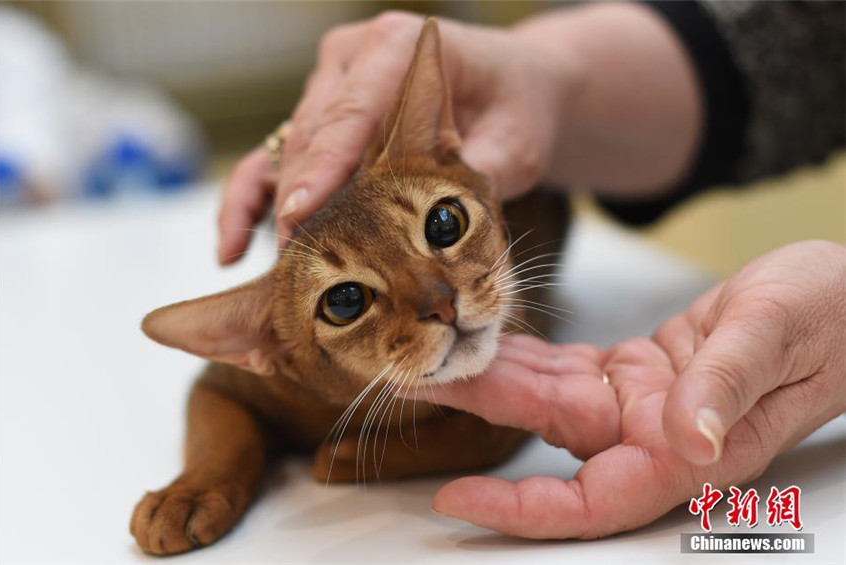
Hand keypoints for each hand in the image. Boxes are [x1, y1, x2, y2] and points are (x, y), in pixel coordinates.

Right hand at [217, 11, 578, 262]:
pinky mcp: (326, 114)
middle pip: (312, 134)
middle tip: (291, 263)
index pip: (353, 111)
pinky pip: (281, 157)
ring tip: (238, 255)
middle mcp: (354, 57)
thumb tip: (433, 231)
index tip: (298, 215)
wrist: (517, 88)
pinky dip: (257, 199)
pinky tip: (234, 246)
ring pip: (287, 147)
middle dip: (298, 201)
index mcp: (400, 46)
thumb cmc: (518, 107)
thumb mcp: (516, 144)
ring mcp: (333, 84)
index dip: (324, 166)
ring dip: (265, 204)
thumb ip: (478, 177)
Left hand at [424, 240, 845, 537]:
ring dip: (496, 379)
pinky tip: (493, 342)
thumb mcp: (780, 334)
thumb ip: (728, 388)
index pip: (596, 501)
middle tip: (419, 384)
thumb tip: (690, 442)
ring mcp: (646, 403)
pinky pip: (572, 368)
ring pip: (553, 399)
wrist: (845, 290)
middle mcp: (659, 435)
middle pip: (554, 438)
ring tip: (439, 358)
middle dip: (485, 413)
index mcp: (694, 451)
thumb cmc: (832, 313)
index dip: (525, 509)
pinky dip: (530, 355)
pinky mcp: (641, 371)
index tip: (462, 501)